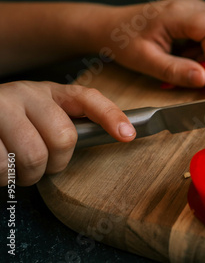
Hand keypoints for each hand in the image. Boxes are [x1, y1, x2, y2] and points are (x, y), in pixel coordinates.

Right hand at [0, 81, 135, 185]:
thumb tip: (114, 138)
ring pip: (33, 156)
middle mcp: (29, 93)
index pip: (89, 99)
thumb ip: (65, 124)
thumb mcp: (39, 116)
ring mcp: (3, 106)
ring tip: (14, 168)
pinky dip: (1, 175)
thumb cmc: (8, 123)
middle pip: (65, 138)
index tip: (128, 135)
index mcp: (51, 92)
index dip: (111, 116)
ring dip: (25, 175)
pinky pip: (1, 163)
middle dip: (54, 164)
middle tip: (39, 167)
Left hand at [95, 0, 204, 87]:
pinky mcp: (196, 9)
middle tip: (199, 68)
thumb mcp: (145, 62)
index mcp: (175, 13)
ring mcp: (194, 3)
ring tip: (193, 59)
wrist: (112, 25)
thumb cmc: (124, 42)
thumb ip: (175, 71)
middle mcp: (190, 3)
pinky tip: (191, 52)